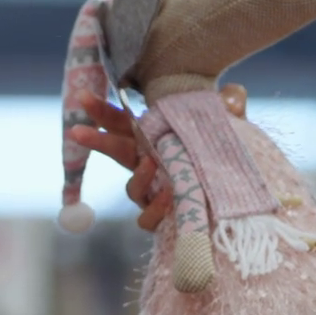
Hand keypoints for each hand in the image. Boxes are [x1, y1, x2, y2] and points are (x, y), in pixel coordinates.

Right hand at [67, 86, 247, 232]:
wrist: (238, 203)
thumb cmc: (227, 159)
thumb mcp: (231, 129)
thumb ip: (230, 110)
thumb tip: (234, 94)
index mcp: (157, 141)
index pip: (125, 124)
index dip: (104, 112)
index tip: (85, 98)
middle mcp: (150, 166)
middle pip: (116, 152)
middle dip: (96, 141)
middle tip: (77, 131)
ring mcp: (154, 194)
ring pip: (132, 188)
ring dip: (139, 177)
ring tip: (151, 164)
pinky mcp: (162, 220)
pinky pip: (148, 219)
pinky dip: (156, 208)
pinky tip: (170, 195)